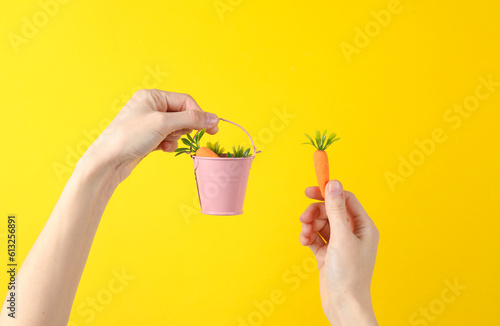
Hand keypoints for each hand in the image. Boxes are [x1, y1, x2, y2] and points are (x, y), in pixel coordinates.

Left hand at [81, 89, 218, 182]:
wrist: (108, 161)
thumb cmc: (130, 137)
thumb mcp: (164, 123)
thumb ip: (191, 119)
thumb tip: (213, 118)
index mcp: (152, 96)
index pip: (185, 101)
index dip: (199, 114)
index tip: (212, 128)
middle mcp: (150, 107)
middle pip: (182, 114)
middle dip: (185, 127)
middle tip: (188, 136)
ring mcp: (149, 123)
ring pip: (176, 128)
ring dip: (176, 137)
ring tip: (165, 142)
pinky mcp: (147, 138)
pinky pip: (167, 138)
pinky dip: (168, 144)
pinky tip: (161, 149)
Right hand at [299, 180, 378, 324]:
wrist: (344, 305)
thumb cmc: (350, 275)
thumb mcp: (341, 237)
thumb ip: (336, 209)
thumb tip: (334, 184)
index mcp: (363, 227)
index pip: (345, 200)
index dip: (328, 193)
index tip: (310, 191)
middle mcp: (353, 233)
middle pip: (330, 211)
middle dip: (315, 212)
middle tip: (303, 218)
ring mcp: (340, 244)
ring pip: (321, 224)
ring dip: (310, 225)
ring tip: (304, 234)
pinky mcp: (328, 254)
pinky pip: (316, 238)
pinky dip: (308, 237)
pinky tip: (304, 241)